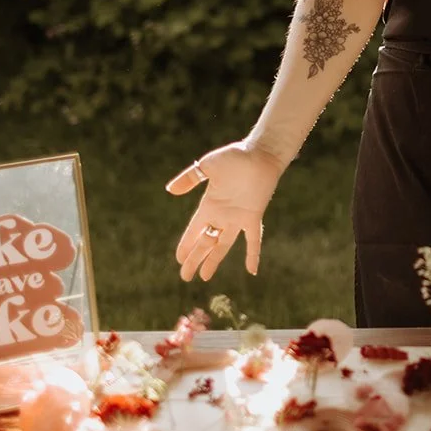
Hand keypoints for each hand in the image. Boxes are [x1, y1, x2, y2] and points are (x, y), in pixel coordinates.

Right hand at [165, 140, 288, 281]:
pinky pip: (254, 239)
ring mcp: (238, 217)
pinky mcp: (254, 216)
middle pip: (206, 242)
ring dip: (213, 261)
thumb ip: (190, 178)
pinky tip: (252, 271)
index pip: (194, 230)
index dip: (186, 244)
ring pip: (223, 245)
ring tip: (204, 277)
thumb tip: (169, 190)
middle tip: (185, 276)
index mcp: (210, 204)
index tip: (178, 259)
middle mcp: (223, 214)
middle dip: (195, 259)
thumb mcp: (207, 166)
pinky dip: (253, 254)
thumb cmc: (235, 156)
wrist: (260, 153)